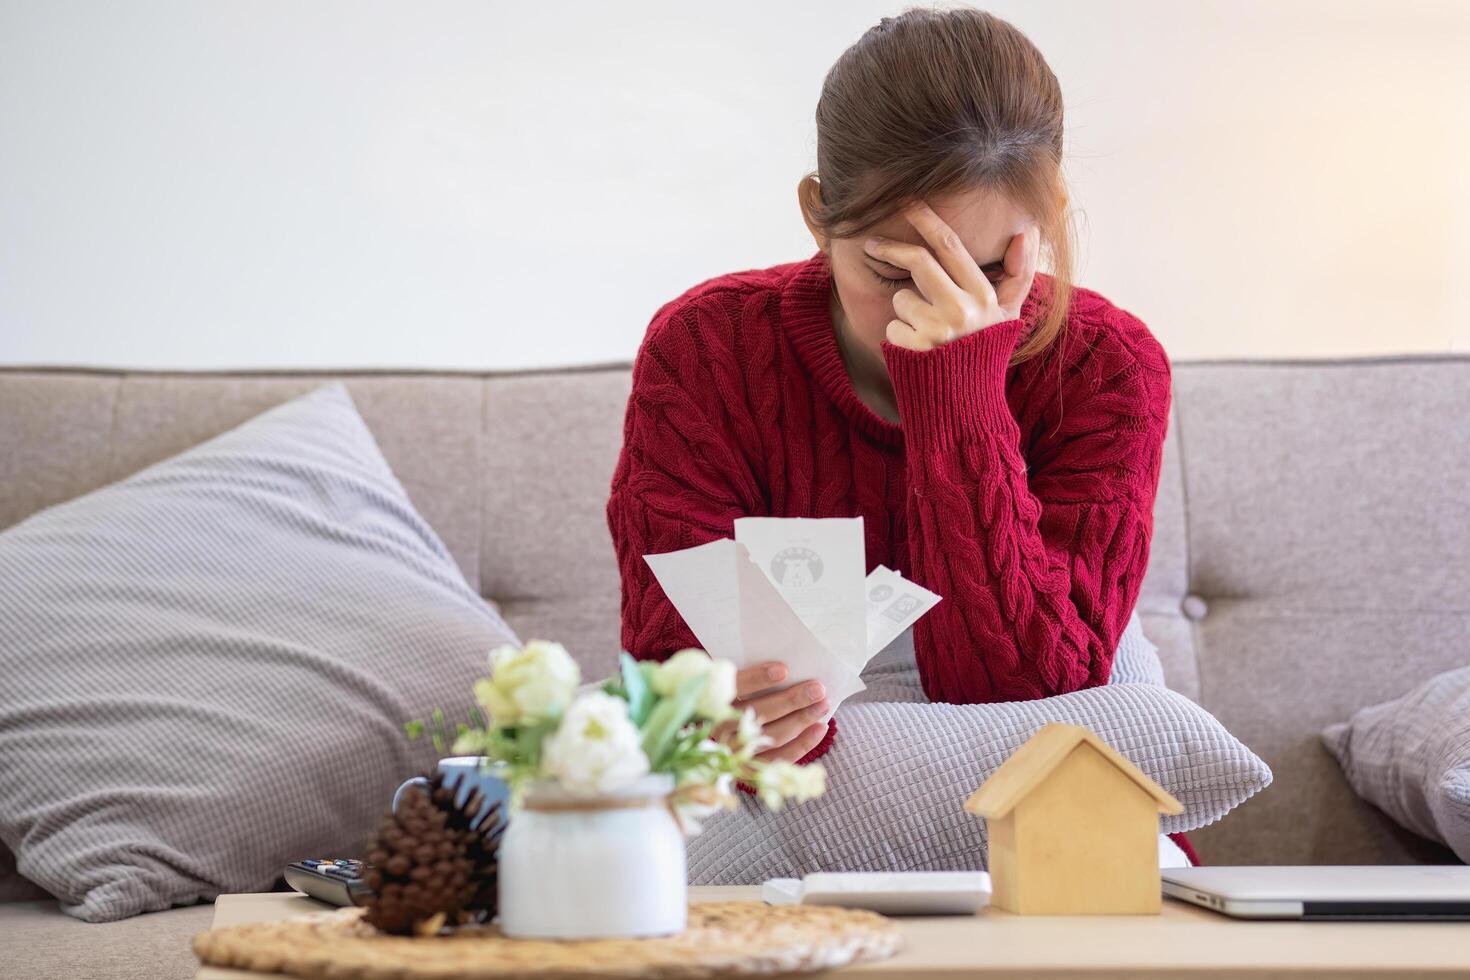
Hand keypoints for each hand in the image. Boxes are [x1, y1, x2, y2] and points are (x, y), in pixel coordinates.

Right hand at [712, 661, 829, 762]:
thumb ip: (744, 670)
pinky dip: (803, 744)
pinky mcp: (749, 768)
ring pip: (771, 736)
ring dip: (801, 720)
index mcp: (708, 701)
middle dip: (791, 701)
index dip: (756, 679)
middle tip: (817, 688)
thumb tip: (784, 661)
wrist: (713, 734)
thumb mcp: (726, 678)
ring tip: (823, 704)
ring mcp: (734, 751)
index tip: (784, 670)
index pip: (732, 688)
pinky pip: (779, 758)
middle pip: (757, 714)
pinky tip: (820, 729)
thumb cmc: (729, 694)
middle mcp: (718, 729)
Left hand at [864, 200, 1039, 351]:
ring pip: (902, 298)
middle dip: (890, 248)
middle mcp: (962, 309)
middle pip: (918, 261)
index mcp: (984, 295)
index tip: (907, 201)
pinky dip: (898, 337)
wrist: (965, 407)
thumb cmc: (983, 353)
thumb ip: (1019, 273)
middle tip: (872, 243)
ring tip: (926, 334)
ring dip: (906, 312)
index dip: (925, 218)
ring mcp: (937, 329)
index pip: (950, 245)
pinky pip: (892, 326)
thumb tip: (1027, 230)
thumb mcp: (1008, 316)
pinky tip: (917, 353)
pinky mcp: (914, 349)